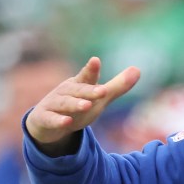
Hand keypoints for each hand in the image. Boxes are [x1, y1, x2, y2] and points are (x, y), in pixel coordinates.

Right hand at [24, 56, 139, 155]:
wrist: (47, 122)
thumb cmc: (77, 105)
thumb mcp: (99, 98)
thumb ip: (117, 86)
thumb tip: (138, 70)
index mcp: (80, 84)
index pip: (87, 76)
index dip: (91, 69)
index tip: (96, 60)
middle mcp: (66, 92)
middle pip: (78, 90)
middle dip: (89, 91)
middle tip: (103, 91)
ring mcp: (54, 104)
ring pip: (64, 104)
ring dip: (75, 104)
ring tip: (86, 105)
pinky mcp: (45, 118)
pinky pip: (51, 119)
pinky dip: (58, 120)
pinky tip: (66, 122)